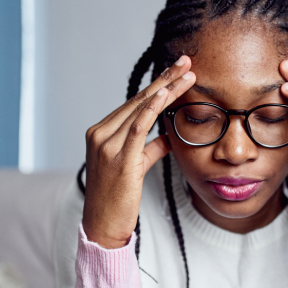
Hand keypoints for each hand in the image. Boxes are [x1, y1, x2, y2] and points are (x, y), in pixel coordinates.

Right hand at [82, 56, 195, 248]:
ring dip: (166, 89)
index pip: (134, 103)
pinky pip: (137, 128)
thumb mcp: (135, 167)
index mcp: (101, 133)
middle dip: (165, 79)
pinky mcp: (118, 159)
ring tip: (187, 74)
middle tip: (186, 61)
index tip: (177, 71)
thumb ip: (150, 149)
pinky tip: (165, 95)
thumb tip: (169, 136)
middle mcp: (100, 134)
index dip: (157, 85)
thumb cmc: (118, 200)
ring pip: (140, 109)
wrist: (102, 226)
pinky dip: (151, 109)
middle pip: (138, 100)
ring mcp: (107, 145)